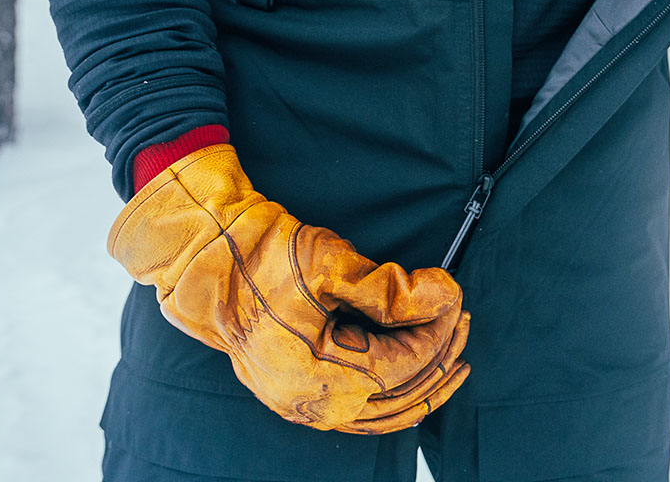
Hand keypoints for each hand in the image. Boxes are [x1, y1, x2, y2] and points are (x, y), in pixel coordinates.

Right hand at [108, 144, 468, 433]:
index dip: (436, 332)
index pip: (401, 364)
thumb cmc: (262, 256)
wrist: (206, 259)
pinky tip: (419, 381)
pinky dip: (397, 398)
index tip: (455, 296)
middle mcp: (310, 403)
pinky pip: (363, 411)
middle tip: (464, 318)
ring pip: (384, 412)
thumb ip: (391, 289)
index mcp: (316, 375)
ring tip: (454, 348)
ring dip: (425, 381)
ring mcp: (303, 405)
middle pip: (399, 395)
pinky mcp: (301, 393)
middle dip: (440, 354)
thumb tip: (444, 297)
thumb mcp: (330, 264)